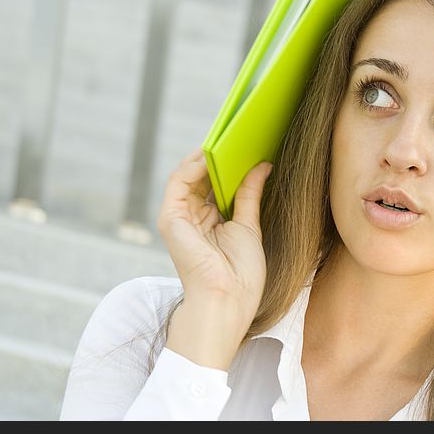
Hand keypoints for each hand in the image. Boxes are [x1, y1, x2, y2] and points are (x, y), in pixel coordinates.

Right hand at [156, 147, 272, 368]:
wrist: (227, 301)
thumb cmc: (241, 274)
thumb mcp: (249, 226)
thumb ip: (249, 194)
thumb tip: (262, 164)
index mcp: (211, 221)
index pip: (216, 183)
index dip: (228, 163)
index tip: (246, 142)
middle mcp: (193, 217)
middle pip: (202, 177)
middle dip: (219, 155)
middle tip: (238, 132)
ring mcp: (180, 218)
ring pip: (188, 176)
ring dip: (206, 155)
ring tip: (227, 137)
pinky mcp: (171, 219)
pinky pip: (179, 183)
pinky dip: (193, 165)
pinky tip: (210, 153)